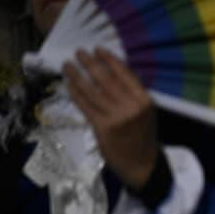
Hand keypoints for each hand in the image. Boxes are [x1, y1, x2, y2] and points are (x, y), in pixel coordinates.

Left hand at [64, 48, 158, 190]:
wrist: (141, 164)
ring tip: (68, 65)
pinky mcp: (102, 127)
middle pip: (105, 79)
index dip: (109, 59)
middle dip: (89, 63)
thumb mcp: (146, 112)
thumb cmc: (142, 136)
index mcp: (144, 100)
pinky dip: (75, 93)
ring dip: (77, 75)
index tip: (97, 49)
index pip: (124, 73)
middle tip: (78, 53)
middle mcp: (131, 107)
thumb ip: (132, 94)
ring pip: (92, 90)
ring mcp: (116, 117)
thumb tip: (111, 71)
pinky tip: (69, 84)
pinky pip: (85, 105)